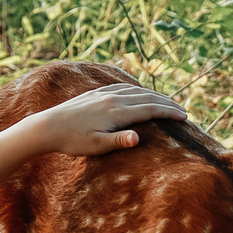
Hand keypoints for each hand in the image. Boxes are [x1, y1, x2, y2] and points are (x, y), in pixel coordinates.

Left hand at [36, 84, 189, 154]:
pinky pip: (122, 87)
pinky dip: (136, 89)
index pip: (150, 109)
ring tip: (166, 101)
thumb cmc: (73, 141)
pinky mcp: (95, 93)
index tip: (185, 116)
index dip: (169, 112)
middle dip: (167, 103)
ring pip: (135, 90)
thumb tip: (137, 138)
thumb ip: (119, 141)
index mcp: (117, 111)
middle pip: (147, 97)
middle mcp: (112, 98)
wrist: (47, 126)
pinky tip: (138, 92)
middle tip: (182, 110)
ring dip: (153, 95)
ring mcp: (103, 93)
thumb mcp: (97, 146)